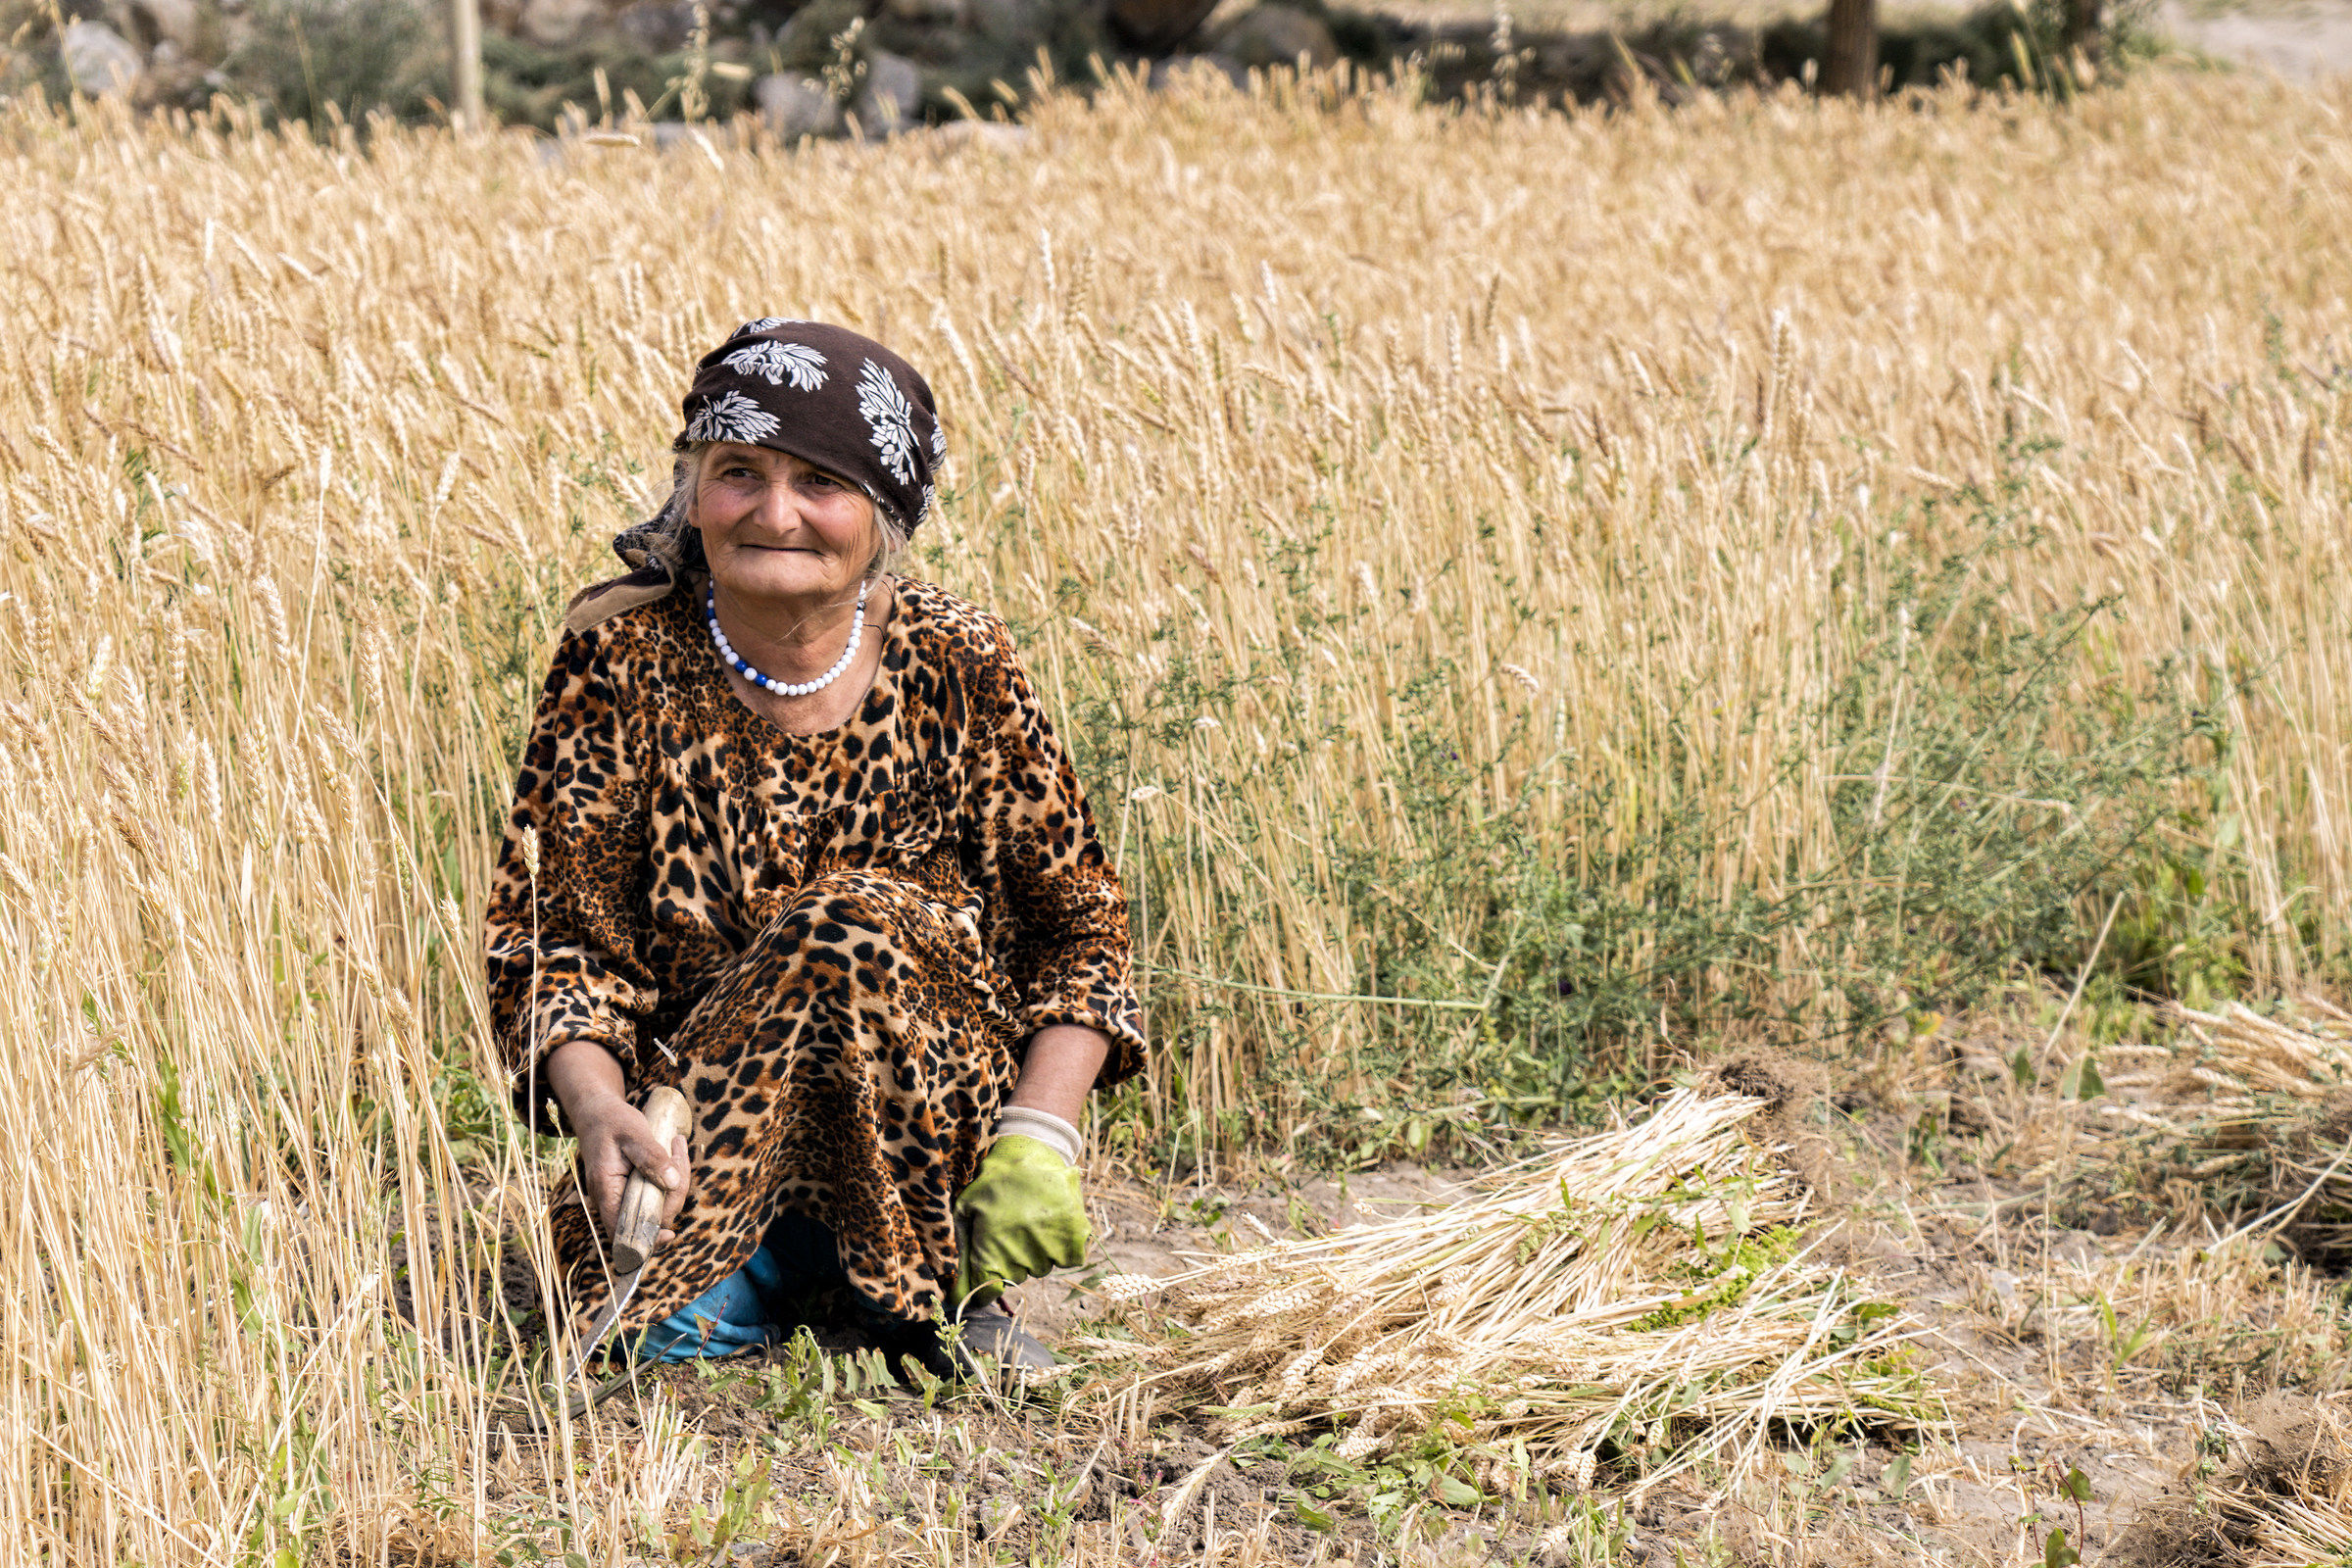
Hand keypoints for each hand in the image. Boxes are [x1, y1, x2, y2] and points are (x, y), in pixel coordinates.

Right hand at [546, 1040, 690, 1249]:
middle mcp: (613, 1199)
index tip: (669, 1234)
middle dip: (673, 1195)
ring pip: (658, 1205)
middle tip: (678, 1155)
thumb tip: (673, 1183)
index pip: (622, 1231)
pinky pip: (658, 1193)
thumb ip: (651, 1157)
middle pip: (649, 1218)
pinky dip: (671, 1178)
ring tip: (676, 1146)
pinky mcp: (634, 1189)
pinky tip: (675, 1152)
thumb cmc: (612, 1121)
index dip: (646, 1239)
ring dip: (676, 1182)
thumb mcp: (633, 1133)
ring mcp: (624, 1195)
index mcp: (606, 1190)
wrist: (598, 1112)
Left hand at [951, 1135, 1088, 1311]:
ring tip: (1032, 1221)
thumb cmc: (993, 1180)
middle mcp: (1022, 1253)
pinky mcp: (1076, 1236)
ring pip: (1043, 1267)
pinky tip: (1053, 1226)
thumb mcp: (967, 1209)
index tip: (987, 1277)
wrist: (1033, 1151)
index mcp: (992, 1248)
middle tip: (1012, 1229)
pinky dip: (1064, 1248)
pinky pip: (1070, 1259)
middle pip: (1018, 1276)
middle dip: (1012, 1260)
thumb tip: (951, 1295)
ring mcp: (1051, 1245)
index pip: (988, 1290)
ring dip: (1037, 1252)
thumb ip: (961, 1251)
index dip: (985, 1289)